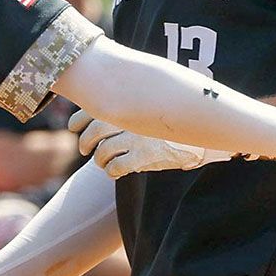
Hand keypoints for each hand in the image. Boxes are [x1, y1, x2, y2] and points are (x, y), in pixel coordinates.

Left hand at [67, 110, 230, 178]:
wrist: (202, 134)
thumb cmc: (172, 120)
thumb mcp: (149, 106)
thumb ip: (129, 105)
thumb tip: (104, 106)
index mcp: (129, 104)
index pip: (94, 108)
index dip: (79, 118)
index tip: (73, 126)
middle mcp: (131, 119)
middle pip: (95, 130)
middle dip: (85, 141)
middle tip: (85, 149)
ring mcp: (138, 137)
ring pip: (103, 151)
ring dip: (99, 159)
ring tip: (102, 162)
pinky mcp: (146, 156)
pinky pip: (118, 166)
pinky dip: (112, 171)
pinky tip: (115, 172)